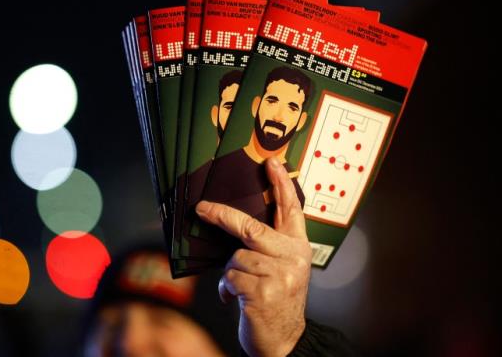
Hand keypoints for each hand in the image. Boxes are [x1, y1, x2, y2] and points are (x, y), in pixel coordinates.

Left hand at [196, 157, 312, 356]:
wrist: (284, 339)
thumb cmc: (277, 299)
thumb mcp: (282, 268)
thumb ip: (269, 245)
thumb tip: (232, 223)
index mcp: (298, 246)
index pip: (290, 210)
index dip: (280, 184)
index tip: (270, 162)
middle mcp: (293, 257)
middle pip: (251, 228)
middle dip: (222, 217)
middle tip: (203, 209)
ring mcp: (280, 275)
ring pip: (236, 257)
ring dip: (231, 274)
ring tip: (242, 288)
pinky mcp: (264, 292)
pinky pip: (231, 278)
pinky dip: (227, 289)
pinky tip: (238, 299)